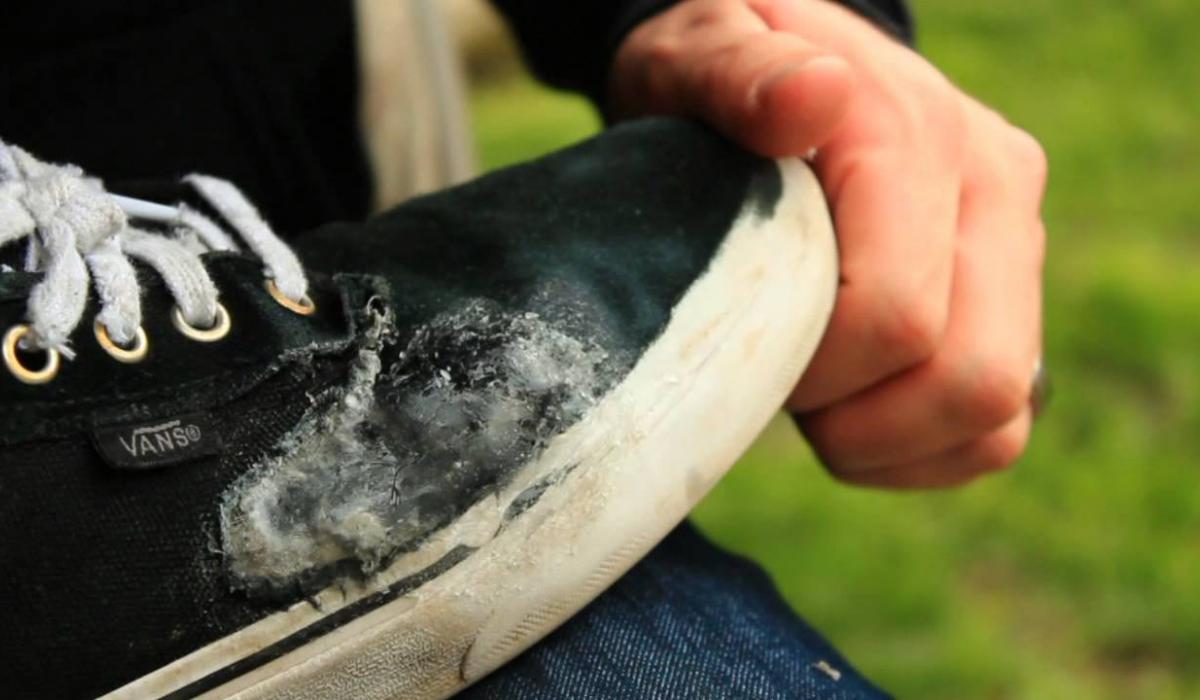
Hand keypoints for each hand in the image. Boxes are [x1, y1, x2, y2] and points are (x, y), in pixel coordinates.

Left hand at [610, 0, 1046, 488]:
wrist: (778, 79)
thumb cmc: (715, 86)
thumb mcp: (694, 59)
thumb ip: (739, 74)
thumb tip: (813, 96)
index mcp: (917, 135)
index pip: (895, 317)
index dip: (810, 372)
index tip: (746, 349)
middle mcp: (994, 191)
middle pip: (970, 381)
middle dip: (854, 422)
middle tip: (779, 383)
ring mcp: (1014, 252)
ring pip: (995, 417)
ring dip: (885, 442)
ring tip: (811, 392)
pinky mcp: (1015, 307)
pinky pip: (999, 429)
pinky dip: (918, 453)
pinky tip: (850, 414)